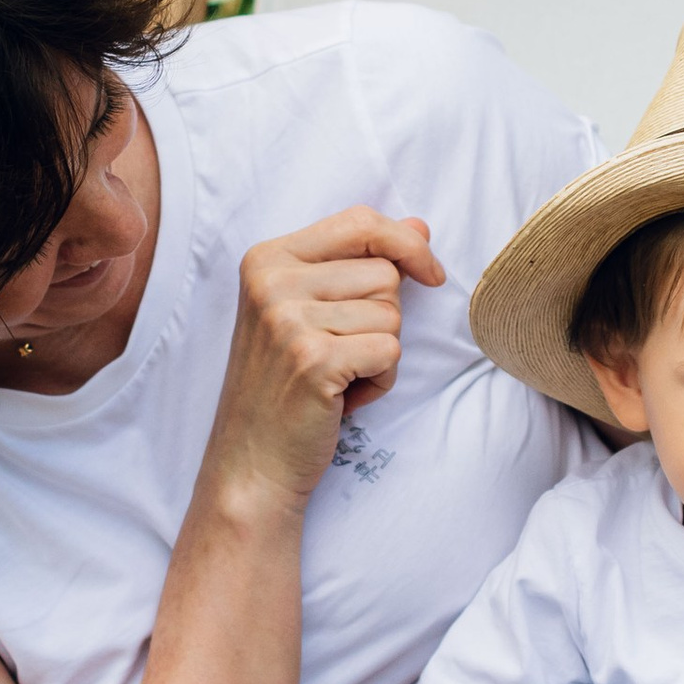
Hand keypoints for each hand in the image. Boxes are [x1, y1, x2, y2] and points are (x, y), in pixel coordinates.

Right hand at [206, 207, 444, 515]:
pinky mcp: (313, 359)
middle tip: (340, 352)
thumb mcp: (310, 312)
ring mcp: (288, 319)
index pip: (360, 221)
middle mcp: (272, 282)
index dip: (406, 244)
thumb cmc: (284, 385)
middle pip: (385, 273)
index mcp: (267, 258)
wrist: (252, 461)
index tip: (431, 274)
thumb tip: (420, 226)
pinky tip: (341, 397)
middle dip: (383, 318)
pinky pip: (390, 352)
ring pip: (392, 314)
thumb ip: (359, 263)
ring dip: (380, 353)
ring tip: (337, 375)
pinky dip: (379, 381)